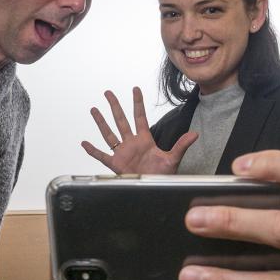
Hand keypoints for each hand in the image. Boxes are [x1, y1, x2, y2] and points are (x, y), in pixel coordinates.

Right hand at [80, 87, 197, 174]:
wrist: (154, 190)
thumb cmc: (163, 176)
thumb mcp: (173, 159)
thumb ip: (181, 145)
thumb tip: (195, 134)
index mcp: (144, 140)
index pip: (140, 117)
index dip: (137, 103)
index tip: (135, 89)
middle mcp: (131, 144)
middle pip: (121, 120)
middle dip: (115, 106)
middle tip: (108, 93)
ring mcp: (122, 153)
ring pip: (109, 134)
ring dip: (101, 122)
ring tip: (94, 110)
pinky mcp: (115, 165)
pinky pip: (101, 156)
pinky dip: (93, 150)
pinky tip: (85, 143)